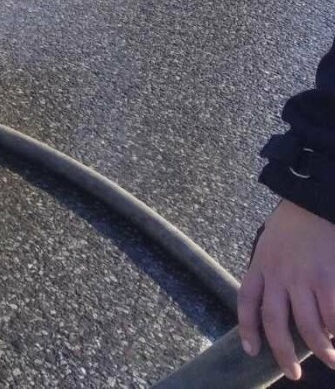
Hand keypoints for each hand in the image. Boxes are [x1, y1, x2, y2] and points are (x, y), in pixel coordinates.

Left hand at [238, 200, 334, 379]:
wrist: (313, 202)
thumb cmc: (293, 227)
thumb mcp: (270, 247)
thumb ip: (269, 273)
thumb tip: (275, 304)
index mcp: (260, 267)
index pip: (247, 303)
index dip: (247, 330)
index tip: (252, 351)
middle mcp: (277, 275)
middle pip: (274, 322)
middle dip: (283, 352)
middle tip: (293, 373)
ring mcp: (302, 278)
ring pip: (306, 325)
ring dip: (319, 348)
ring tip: (329, 360)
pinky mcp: (327, 278)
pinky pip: (331, 314)